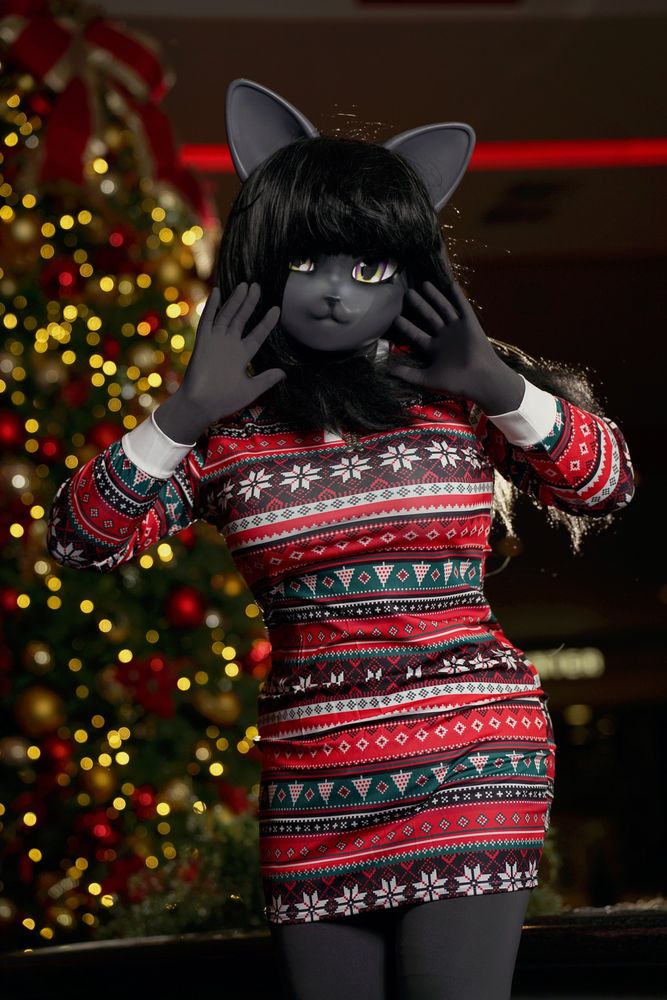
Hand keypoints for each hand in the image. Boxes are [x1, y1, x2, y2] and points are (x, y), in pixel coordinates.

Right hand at [179, 281, 286, 423]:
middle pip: (241, 319)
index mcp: (241, 355)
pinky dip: (212, 306)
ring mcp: (216, 342)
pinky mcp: (202, 342)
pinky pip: (207, 321)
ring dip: (235, 300)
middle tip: (257, 286)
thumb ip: (266, 379)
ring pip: (227, 316)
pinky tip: (218, 291)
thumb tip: (284, 372)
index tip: (276, 309)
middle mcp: (229, 345)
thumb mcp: (251, 389)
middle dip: (250, 303)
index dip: (266, 322)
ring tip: (245, 285)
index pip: (257, 334)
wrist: (201, 406)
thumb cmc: (224, 401)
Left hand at [388, 280, 524, 412]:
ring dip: (435, 297)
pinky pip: (463, 307)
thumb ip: (408, 374)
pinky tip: (450, 284)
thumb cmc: (455, 381)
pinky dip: (457, 296)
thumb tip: (388, 371)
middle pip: (429, 317)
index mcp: (434, 349)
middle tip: (408, 293)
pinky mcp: (470, 324)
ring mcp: (457, 329)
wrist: (480, 379)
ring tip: (424, 284)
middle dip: (419, 305)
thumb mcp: (427, 378)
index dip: (407, 326)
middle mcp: (445, 337)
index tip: (395, 317)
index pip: (417, 335)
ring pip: (444, 309)